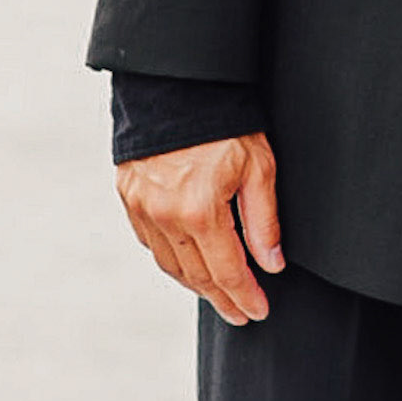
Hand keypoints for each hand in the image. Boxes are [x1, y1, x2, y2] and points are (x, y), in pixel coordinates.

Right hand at [116, 132, 283, 325]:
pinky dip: (170, 259)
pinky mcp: (129, 197)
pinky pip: (150, 242)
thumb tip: (271, 264)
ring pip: (169, 264)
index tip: (259, 312)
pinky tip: (187, 263)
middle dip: (222, 298)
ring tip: (218, 294)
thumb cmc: (225, 122)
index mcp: (200, 212)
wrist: (177, 86)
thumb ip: (264, 221)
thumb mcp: (258, 167)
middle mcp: (165, 217)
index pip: (226, 272)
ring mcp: (142, 209)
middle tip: (241, 314)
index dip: (245, 296)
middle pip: (196, 276)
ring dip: (195, 284)